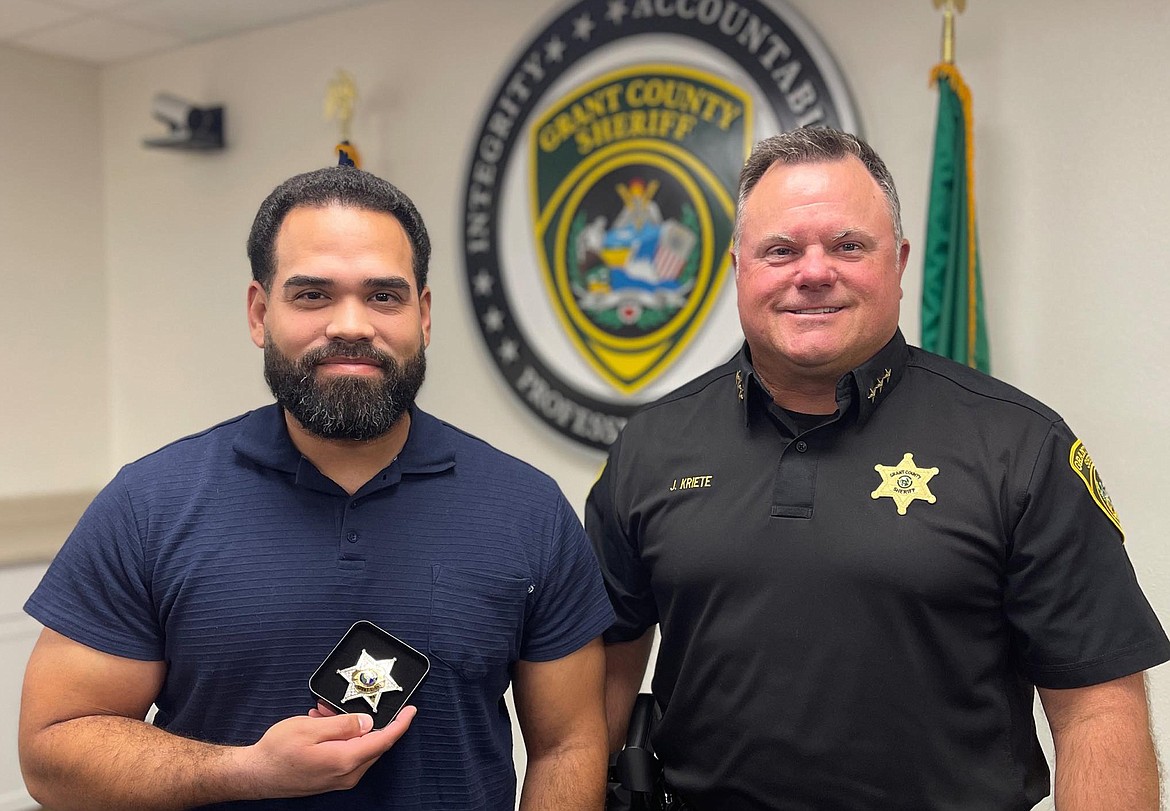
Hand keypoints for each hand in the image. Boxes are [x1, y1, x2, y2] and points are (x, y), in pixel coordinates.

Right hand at [235, 706, 416, 798]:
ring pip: (358, 747)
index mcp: (346, 760)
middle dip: (365, 719)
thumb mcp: (310, 729)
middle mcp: (347, 774)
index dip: (400, 724)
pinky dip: (340, 737)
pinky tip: (322, 726)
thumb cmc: (277, 752)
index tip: (411, 710)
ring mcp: (340, 779)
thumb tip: (367, 721)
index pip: (384, 740)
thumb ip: (343, 724)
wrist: (255, 775)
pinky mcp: (332, 779)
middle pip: (373, 743)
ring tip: (324, 714)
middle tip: (345, 704)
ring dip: (348, 727)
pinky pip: (347, 754)